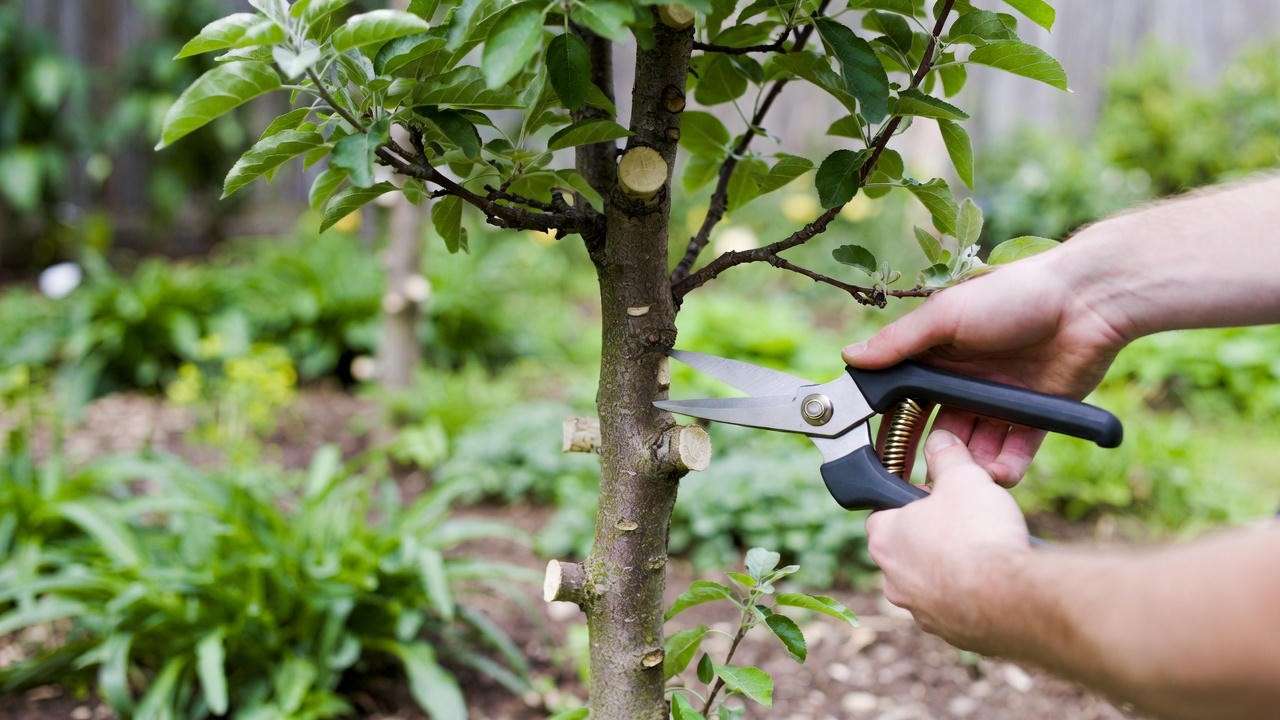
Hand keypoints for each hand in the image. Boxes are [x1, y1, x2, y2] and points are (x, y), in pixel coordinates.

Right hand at [844, 253, 1127, 484]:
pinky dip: (1008, 465)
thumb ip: (898, 342)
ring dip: (971, 466)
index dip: (895, 427)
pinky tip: (1000, 475)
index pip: (906, 400)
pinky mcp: (1037, 413)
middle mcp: (966, 380)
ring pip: (978, 445)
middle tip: (924, 482)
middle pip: (942, 430)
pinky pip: (1017, 449)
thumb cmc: (1013, 295)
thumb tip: (849, 359)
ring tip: (967, 482)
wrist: (1088, 300)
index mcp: (939, 355)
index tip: (882, 453)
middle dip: (933, 456)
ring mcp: (1001, 399)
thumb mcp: (945, 315)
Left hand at [866, 430, 1029, 654]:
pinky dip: (972, 595)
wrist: (1013, 598)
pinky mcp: (951, 633)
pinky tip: (996, 581)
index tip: (936, 496)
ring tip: (986, 552)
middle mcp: (893, 579)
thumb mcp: (964, 478)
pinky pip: (957, 607)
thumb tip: (941, 440)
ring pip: (932, 580)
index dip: (912, 500)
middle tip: (966, 522)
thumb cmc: (980, 537)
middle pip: (909, 547)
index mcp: (885, 538)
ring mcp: (920, 611)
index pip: (885, 512)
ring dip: (954, 566)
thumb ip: (948, 456)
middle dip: (935, 534)